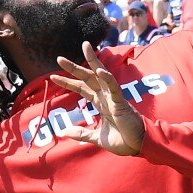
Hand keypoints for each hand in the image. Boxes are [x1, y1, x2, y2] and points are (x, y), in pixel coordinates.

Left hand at [51, 41, 145, 155]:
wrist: (138, 146)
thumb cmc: (123, 141)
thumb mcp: (97, 138)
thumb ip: (82, 134)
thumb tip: (64, 132)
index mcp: (101, 103)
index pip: (82, 88)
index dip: (68, 82)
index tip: (53, 77)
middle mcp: (106, 97)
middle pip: (88, 78)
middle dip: (74, 68)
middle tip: (59, 58)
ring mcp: (114, 98)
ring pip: (101, 75)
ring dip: (93, 61)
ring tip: (84, 46)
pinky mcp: (121, 103)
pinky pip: (114, 87)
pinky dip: (108, 78)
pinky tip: (100, 71)